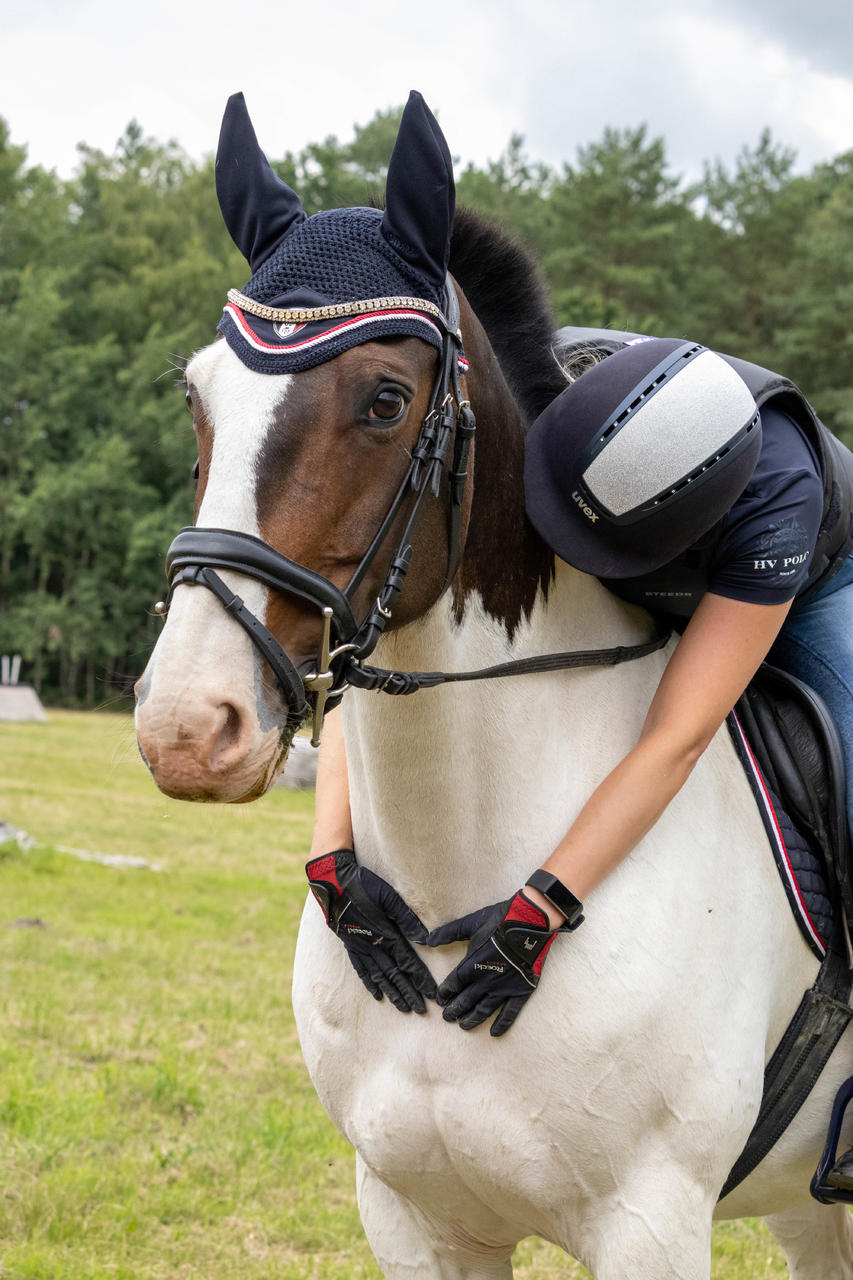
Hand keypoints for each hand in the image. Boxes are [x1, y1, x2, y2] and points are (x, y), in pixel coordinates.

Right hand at [306, 849, 436, 1012]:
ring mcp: (360, 947)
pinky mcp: (350, 945)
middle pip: (395, 975)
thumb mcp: (389, 897)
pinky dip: (370, 983)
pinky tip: (377, 995)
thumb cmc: (363, 885)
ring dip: (392, 993)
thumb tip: (425, 939)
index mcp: (386, 934)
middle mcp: (373, 946)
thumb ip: (407, 918)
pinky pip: (361, 970)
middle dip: (409, 993)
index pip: (407, 963)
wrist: (332, 883)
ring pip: (379, 976)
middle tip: (421, 1010)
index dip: (420, 979)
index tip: (431, 994)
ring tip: (403, 1008)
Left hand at [426, 890, 561, 1035]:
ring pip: (484, 1010)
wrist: (531, 923)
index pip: (453, 984)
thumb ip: (447, 933)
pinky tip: (494, 1033)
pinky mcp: (521, 991)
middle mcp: (485, 981)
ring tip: (463, 1026)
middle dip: (454, 1010)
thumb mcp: (470, 924)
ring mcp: (503, 988)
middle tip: (447, 1017)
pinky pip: (510, 1013)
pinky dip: (502, 1024)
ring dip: (472, 1019)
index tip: (440, 999)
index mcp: (471, 965)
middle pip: (465, 1000)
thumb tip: (424, 939)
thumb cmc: (500, 920)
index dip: (445, 993)